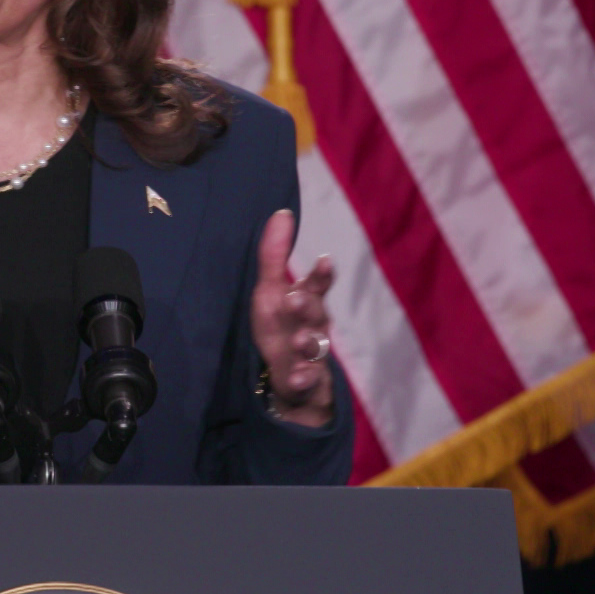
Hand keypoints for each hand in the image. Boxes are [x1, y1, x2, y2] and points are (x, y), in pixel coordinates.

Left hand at [250, 209, 335, 427]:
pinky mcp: (307, 380)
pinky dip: (304, 378)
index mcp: (306, 301)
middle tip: (294, 299)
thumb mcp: (270, 291)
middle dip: (307, 305)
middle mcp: (313, 325)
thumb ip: (274, 255)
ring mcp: (311, 353)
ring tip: (297, 341)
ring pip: (315, 346)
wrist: (291, 378)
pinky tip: (298, 377)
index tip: (323, 260)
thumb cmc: (282, 326)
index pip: (317, 285)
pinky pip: (308, 380)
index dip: (321, 274)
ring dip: (307, 342)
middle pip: (316, 313)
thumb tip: (282, 213)